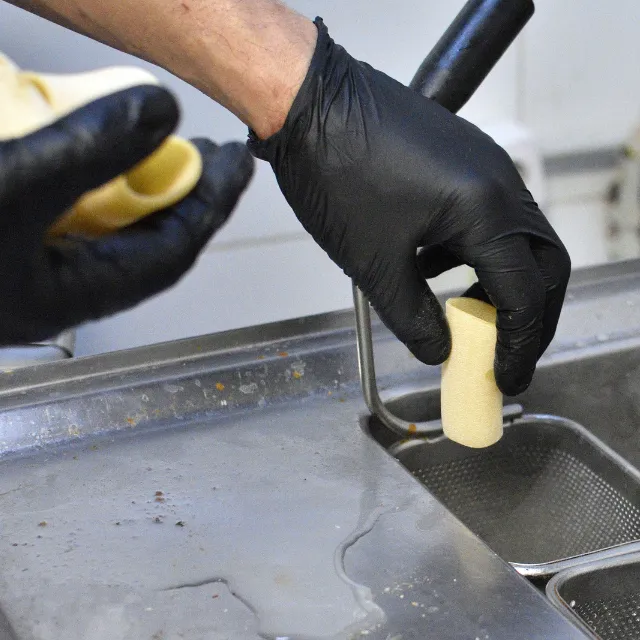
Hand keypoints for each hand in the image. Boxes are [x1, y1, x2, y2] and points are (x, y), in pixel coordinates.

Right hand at [0, 84, 252, 343]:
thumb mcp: (9, 188)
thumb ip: (87, 153)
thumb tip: (160, 113)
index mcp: (74, 295)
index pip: (174, 250)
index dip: (212, 203)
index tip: (239, 163)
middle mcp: (61, 287)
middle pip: (149, 240)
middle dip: (186, 192)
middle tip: (213, 152)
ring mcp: (38, 266)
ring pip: (114, 226)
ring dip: (142, 184)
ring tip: (164, 145)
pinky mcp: (16, 241)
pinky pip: (77, 212)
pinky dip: (99, 180)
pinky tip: (99, 154)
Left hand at [250, 19, 569, 395]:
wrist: (309, 104)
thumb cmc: (336, 178)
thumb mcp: (375, 263)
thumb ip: (414, 318)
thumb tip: (440, 351)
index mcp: (486, 210)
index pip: (524, 294)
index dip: (518, 345)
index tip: (507, 377)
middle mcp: (500, 182)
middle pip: (540, 263)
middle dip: (527, 315)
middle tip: (504, 350)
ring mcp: (484, 164)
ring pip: (516, 238)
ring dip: (501, 282)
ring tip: (468, 314)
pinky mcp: (463, 158)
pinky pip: (488, 214)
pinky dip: (475, 251)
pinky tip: (435, 265)